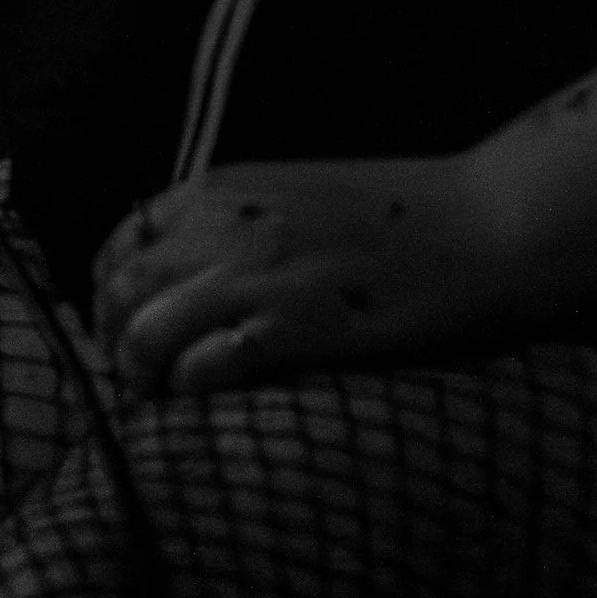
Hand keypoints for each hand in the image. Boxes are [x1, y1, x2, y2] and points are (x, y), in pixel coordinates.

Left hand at [91, 157, 516, 394]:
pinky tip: (211, 408)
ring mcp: (260, 276)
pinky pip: (207, 366)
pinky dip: (193, 392)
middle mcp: (225, 225)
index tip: (122, 334)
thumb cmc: (403, 220)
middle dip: (112, 342)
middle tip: (136, 386)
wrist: (488, 225)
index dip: (108, 295)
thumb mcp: (296, 199)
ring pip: (145, 330)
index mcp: (221, 189)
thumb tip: (191, 279)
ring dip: (141, 376)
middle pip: (118, 289)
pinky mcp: (299, 327)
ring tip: (162, 408)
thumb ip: (238, 228)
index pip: (119, 241)